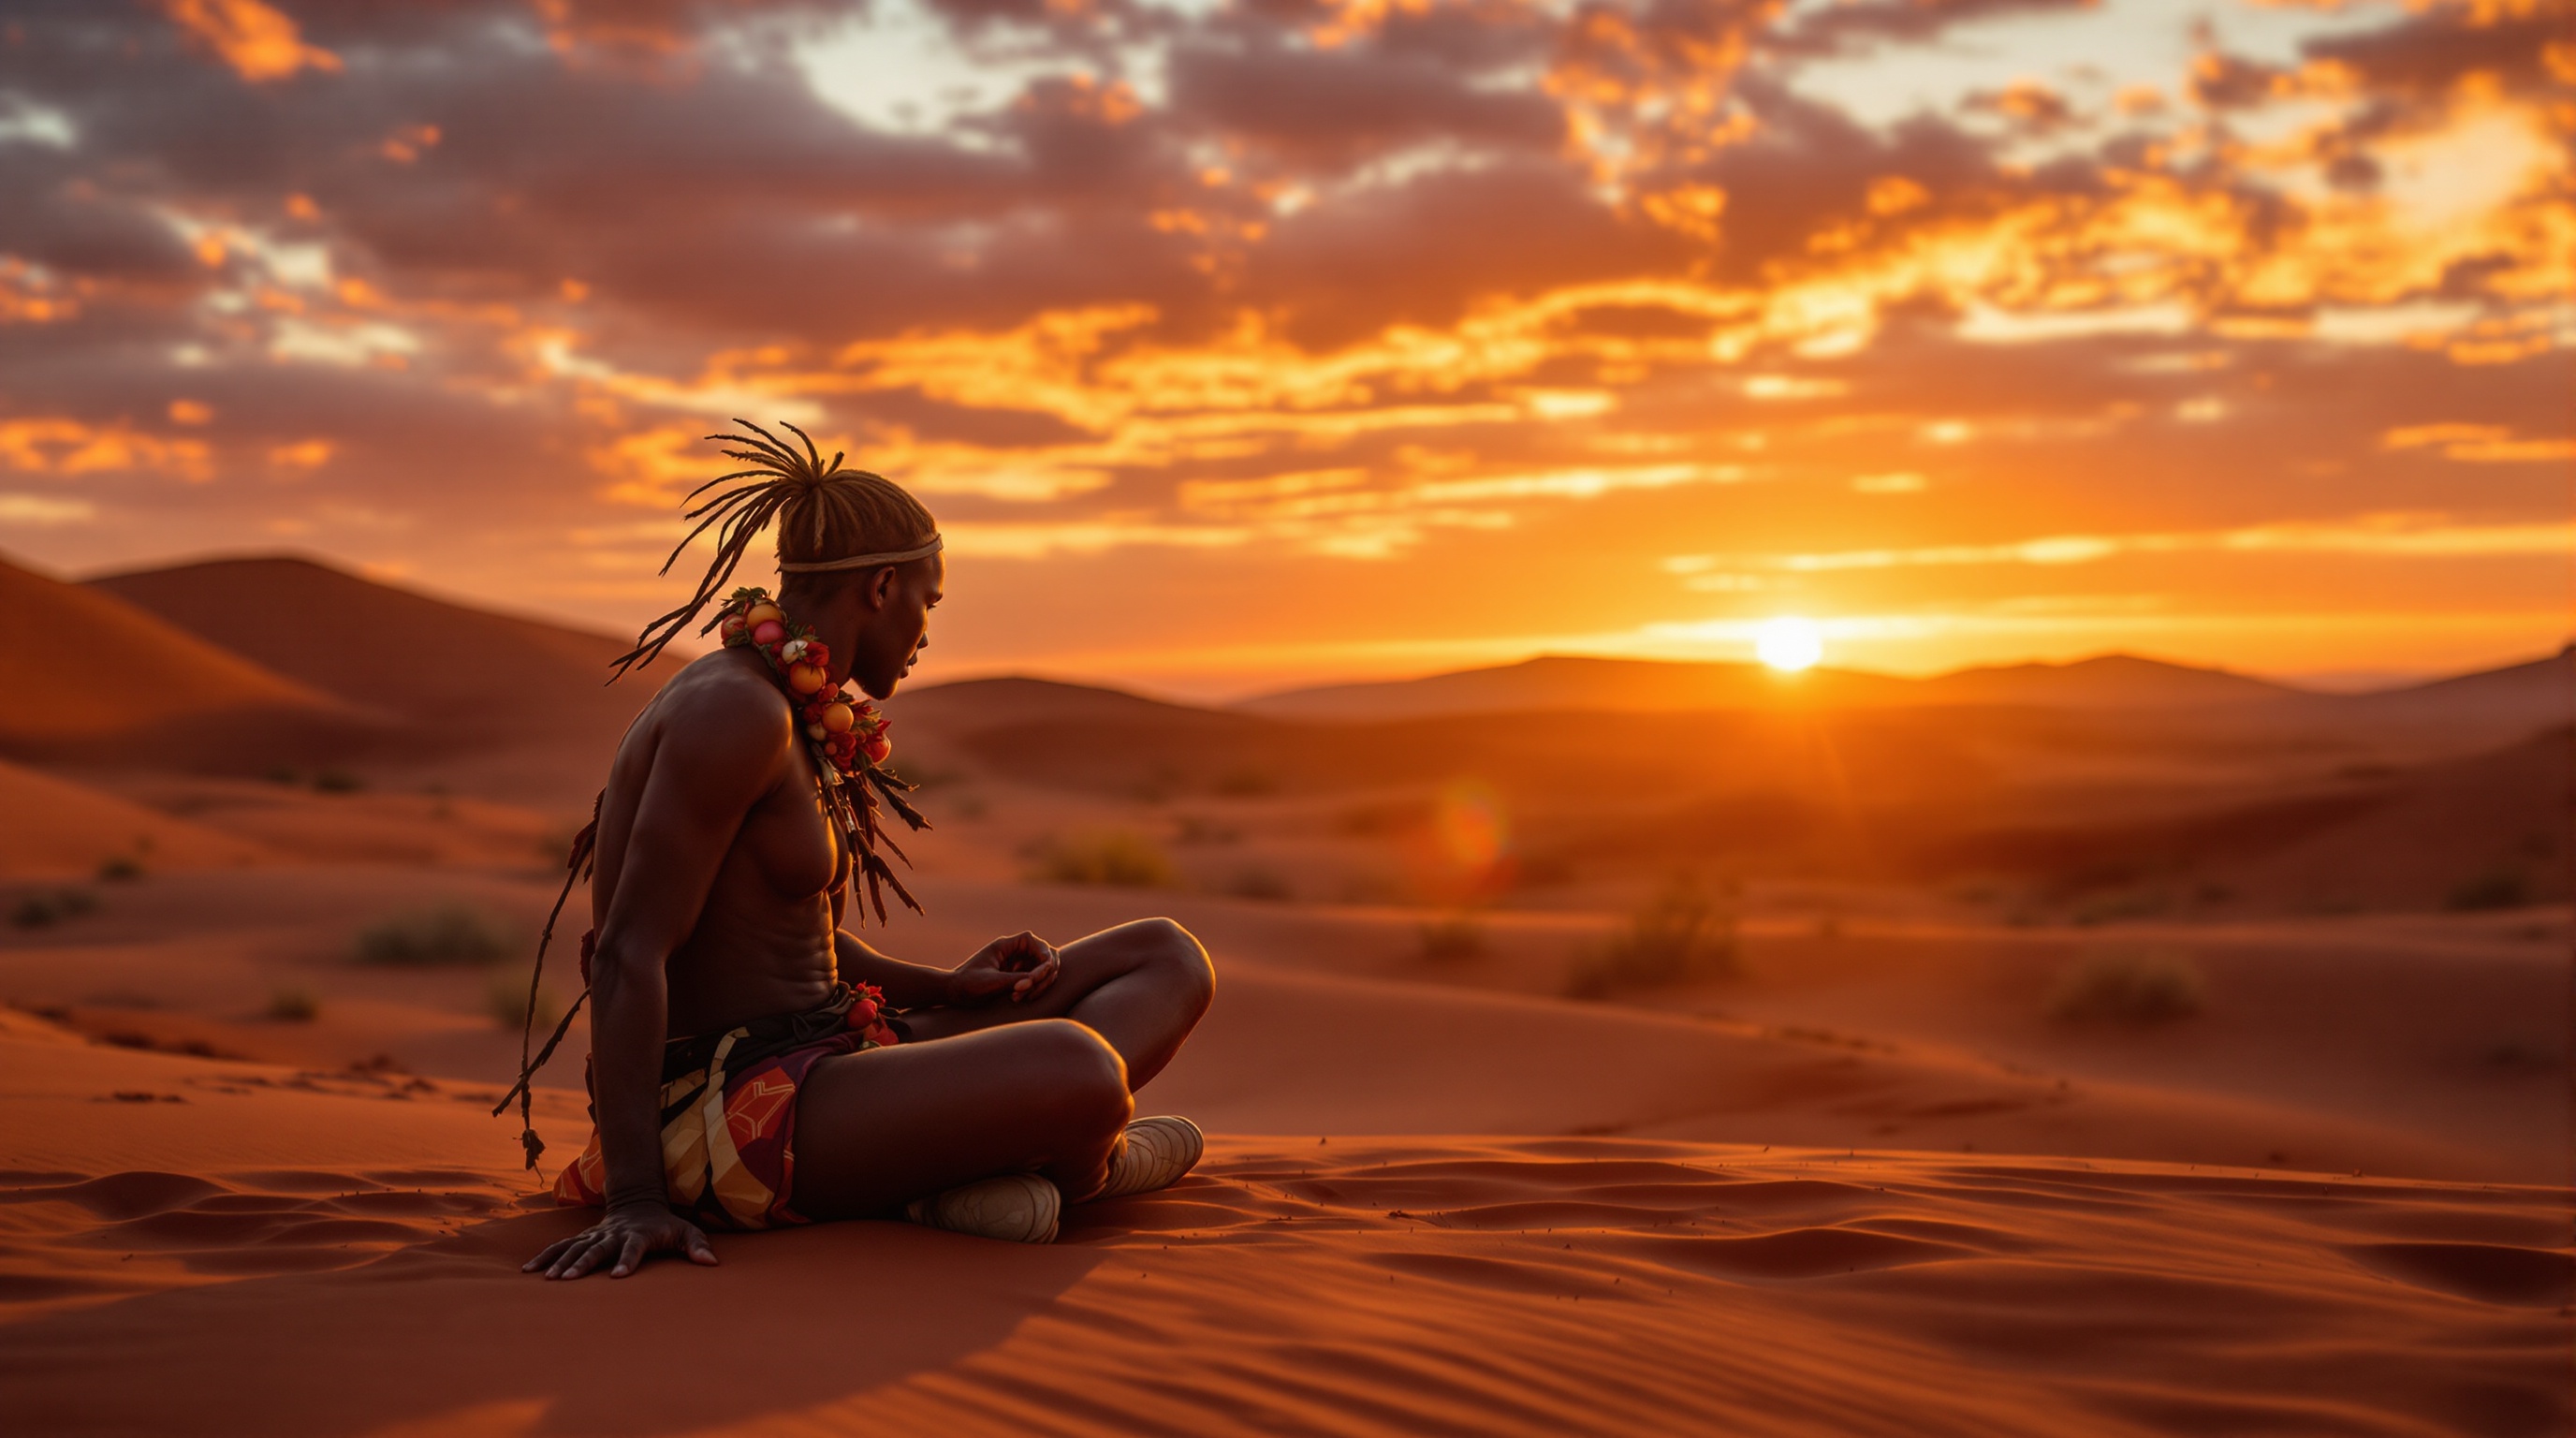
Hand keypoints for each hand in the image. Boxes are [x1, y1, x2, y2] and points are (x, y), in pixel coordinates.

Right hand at [524, 1202, 716, 1279]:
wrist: (639, 1202)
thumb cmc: (666, 1224)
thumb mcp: (686, 1231)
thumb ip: (698, 1246)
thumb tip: (712, 1263)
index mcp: (639, 1234)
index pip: (634, 1248)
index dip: (627, 1260)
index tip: (619, 1276)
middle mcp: (614, 1234)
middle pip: (597, 1249)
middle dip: (583, 1263)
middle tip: (569, 1280)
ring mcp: (596, 1235)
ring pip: (574, 1247)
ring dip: (561, 1262)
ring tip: (547, 1279)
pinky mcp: (583, 1238)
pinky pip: (561, 1247)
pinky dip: (545, 1256)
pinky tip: (528, 1271)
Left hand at [947, 930, 1060, 1006]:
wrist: (954, 994)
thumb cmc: (968, 984)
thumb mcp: (992, 982)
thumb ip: (1015, 979)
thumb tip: (1035, 980)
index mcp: (1005, 946)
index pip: (1033, 941)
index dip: (1042, 956)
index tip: (1037, 976)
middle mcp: (1013, 952)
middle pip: (1044, 955)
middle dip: (1043, 974)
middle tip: (1031, 989)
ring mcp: (1017, 964)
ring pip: (1043, 969)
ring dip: (1039, 984)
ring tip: (1022, 998)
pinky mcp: (1017, 977)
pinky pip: (1035, 980)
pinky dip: (1033, 990)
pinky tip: (1019, 999)